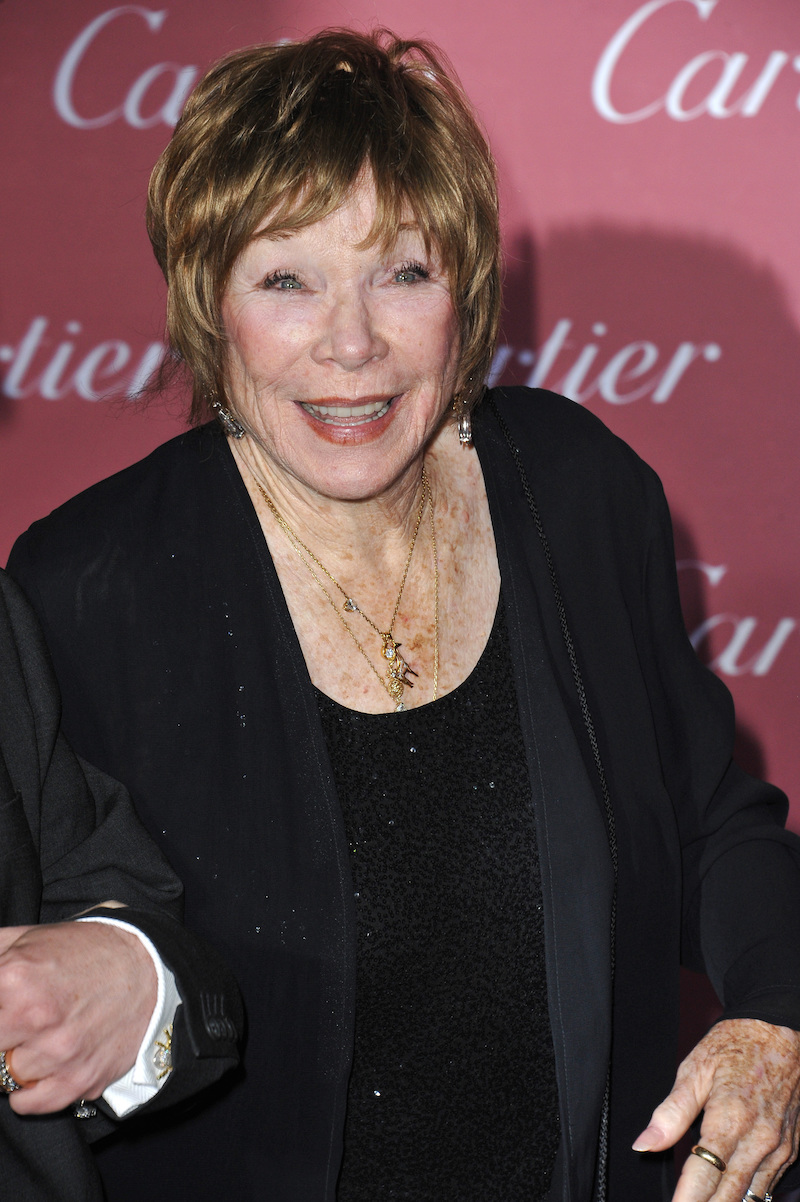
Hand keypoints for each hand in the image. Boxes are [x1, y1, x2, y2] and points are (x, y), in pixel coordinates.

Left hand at [0, 920, 156, 1113]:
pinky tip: (42, 1063)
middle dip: (0, 1037)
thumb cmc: (84, 951)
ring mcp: (58, 1054)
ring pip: (2, 1077)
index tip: (0, 1015)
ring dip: (13, 1061)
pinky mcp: (78, 1080)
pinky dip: (27, 1089)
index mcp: (15, 979)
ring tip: (34, 1038)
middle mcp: (35, 1019)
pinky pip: (26, 1103)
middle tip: (12, 1026)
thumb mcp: (27, 937)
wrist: (148, 967)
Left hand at [633, 1018, 799, 1200]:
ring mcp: (779, 1147)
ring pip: (753, 1197)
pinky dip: (750, 1197)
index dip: (687, 1199)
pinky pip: (769, 1185)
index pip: (704, 1175)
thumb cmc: (735, 1045)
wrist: (782, 1031)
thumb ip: (670, 1112)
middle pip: (730, 1195)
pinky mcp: (791, 1148)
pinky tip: (732, 1198)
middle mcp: (759, 1139)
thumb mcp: (695, 1069)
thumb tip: (644, 1144)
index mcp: (730, 1118)